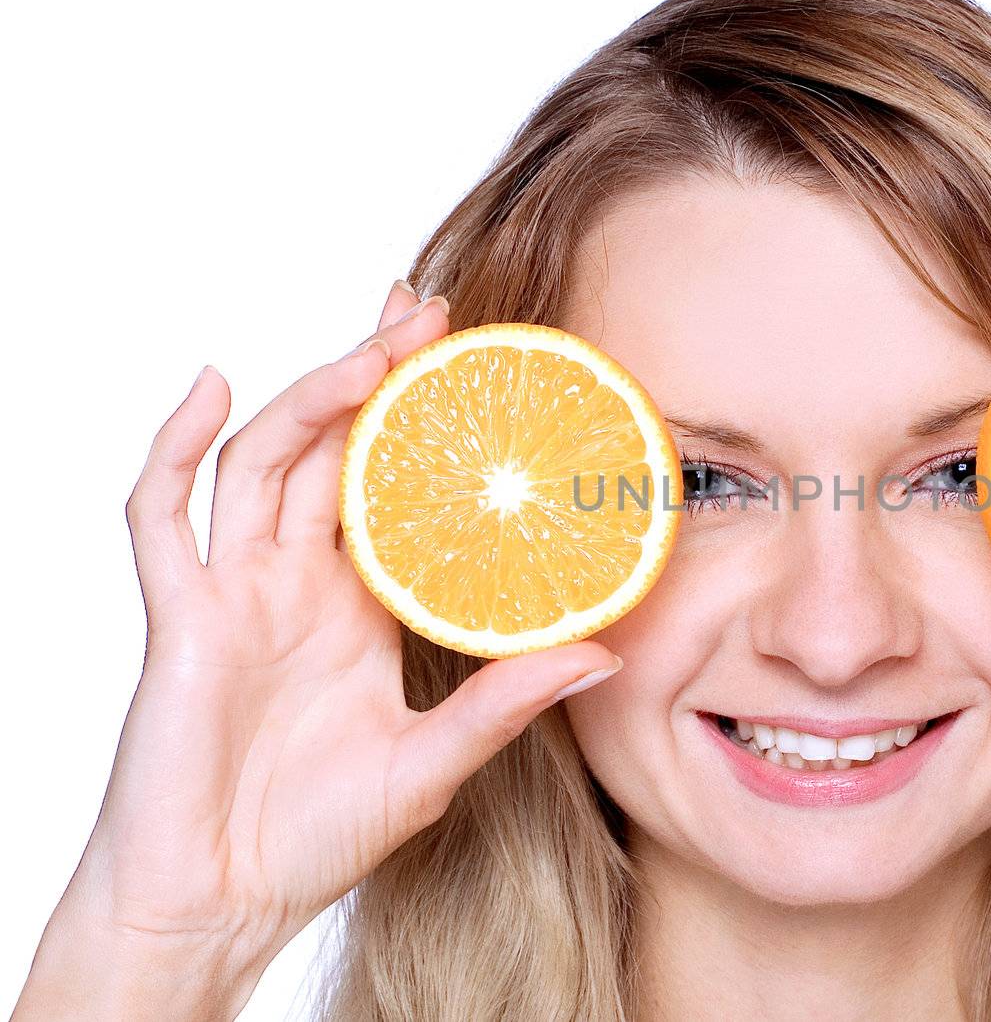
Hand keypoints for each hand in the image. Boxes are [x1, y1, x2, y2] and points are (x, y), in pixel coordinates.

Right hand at [15, 282, 620, 1019]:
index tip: (475, 367)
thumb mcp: (432, 765)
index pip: (394, 487)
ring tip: (375, 344)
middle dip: (373, 374)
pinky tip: (212, 386)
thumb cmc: (313, 838)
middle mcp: (295, 583)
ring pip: (265, 461)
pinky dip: (174, 447)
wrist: (219, 904)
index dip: (424, 426)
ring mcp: (233, 593)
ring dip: (315, 394)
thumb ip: (505, 706)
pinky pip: (159, 516)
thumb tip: (603, 657)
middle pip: (331, 448)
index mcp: (357, 606)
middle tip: (429, 313)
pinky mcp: (177, 619)